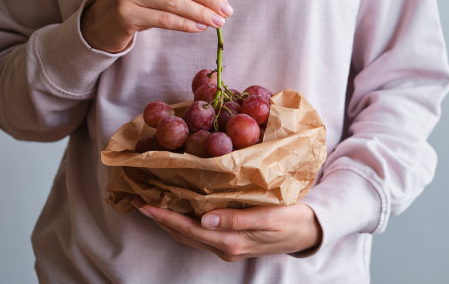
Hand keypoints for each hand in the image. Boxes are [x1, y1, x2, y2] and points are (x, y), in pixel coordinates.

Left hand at [132, 198, 321, 261]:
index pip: (189, 229)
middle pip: (183, 233)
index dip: (165, 216)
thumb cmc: (292, 219)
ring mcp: (226, 246)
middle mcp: (224, 247)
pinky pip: (200, 232)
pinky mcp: (231, 240)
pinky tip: (179, 208)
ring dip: (169, 220)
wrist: (309, 231)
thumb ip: (237, 220)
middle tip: (139, 200)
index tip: (144, 203)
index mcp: (231, 242)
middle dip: (160, 217)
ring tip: (152, 203)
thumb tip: (204, 219)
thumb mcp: (268, 217)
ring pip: (189, 234)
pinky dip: (184, 220)